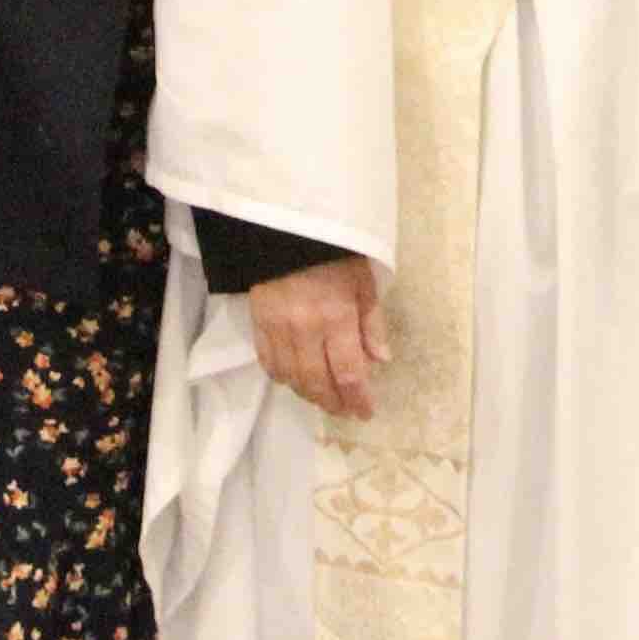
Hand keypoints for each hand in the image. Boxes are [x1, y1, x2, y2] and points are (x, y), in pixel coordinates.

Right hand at [249, 256, 391, 419]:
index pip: (349, 373)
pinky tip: (295, 378)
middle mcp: (305, 330)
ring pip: (292, 378)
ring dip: (309, 394)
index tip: (366, 412)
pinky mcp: (258, 323)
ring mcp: (278, 329)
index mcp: (337, 317)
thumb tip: (381, 359)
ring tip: (324, 397)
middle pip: (318, 383)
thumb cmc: (333, 252)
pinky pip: (269, 363)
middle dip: (334, 403)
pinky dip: (283, 377)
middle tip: (346, 411)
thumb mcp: (363, 280)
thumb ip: (371, 322)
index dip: (358, 399)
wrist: (285, 227)